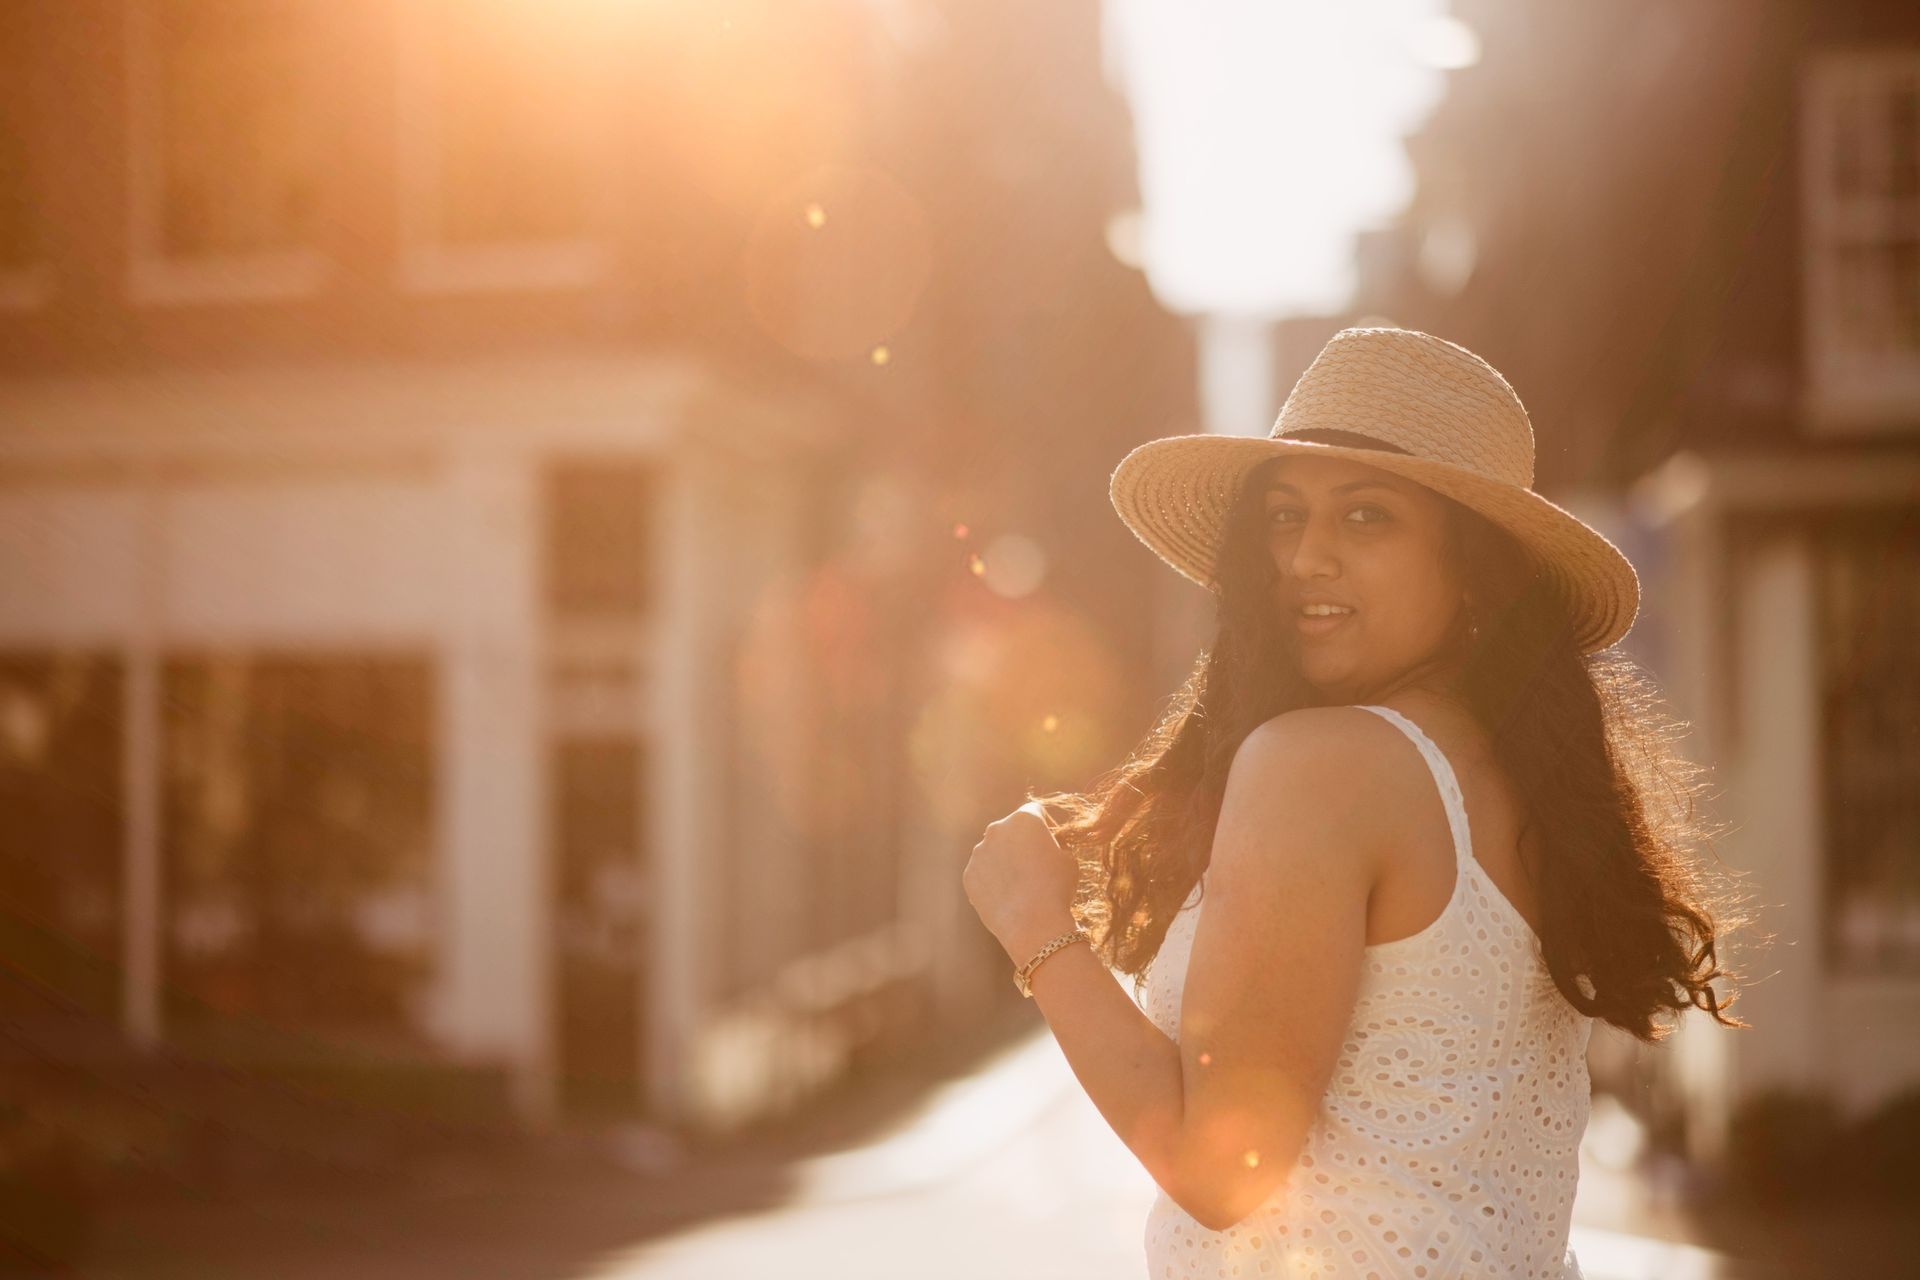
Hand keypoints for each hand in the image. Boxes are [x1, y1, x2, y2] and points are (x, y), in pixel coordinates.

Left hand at [962, 801, 1080, 960]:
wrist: (1033, 922)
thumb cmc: (1056, 888)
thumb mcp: (1068, 859)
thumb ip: (1055, 844)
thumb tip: (1046, 845)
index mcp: (1024, 819)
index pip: (1035, 812)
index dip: (1047, 826)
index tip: (1052, 843)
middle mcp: (996, 829)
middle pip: (1010, 830)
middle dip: (1021, 843)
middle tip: (1035, 866)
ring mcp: (979, 852)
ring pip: (994, 852)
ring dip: (1005, 862)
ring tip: (1020, 887)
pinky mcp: (968, 875)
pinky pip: (983, 873)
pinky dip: (992, 881)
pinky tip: (1007, 898)